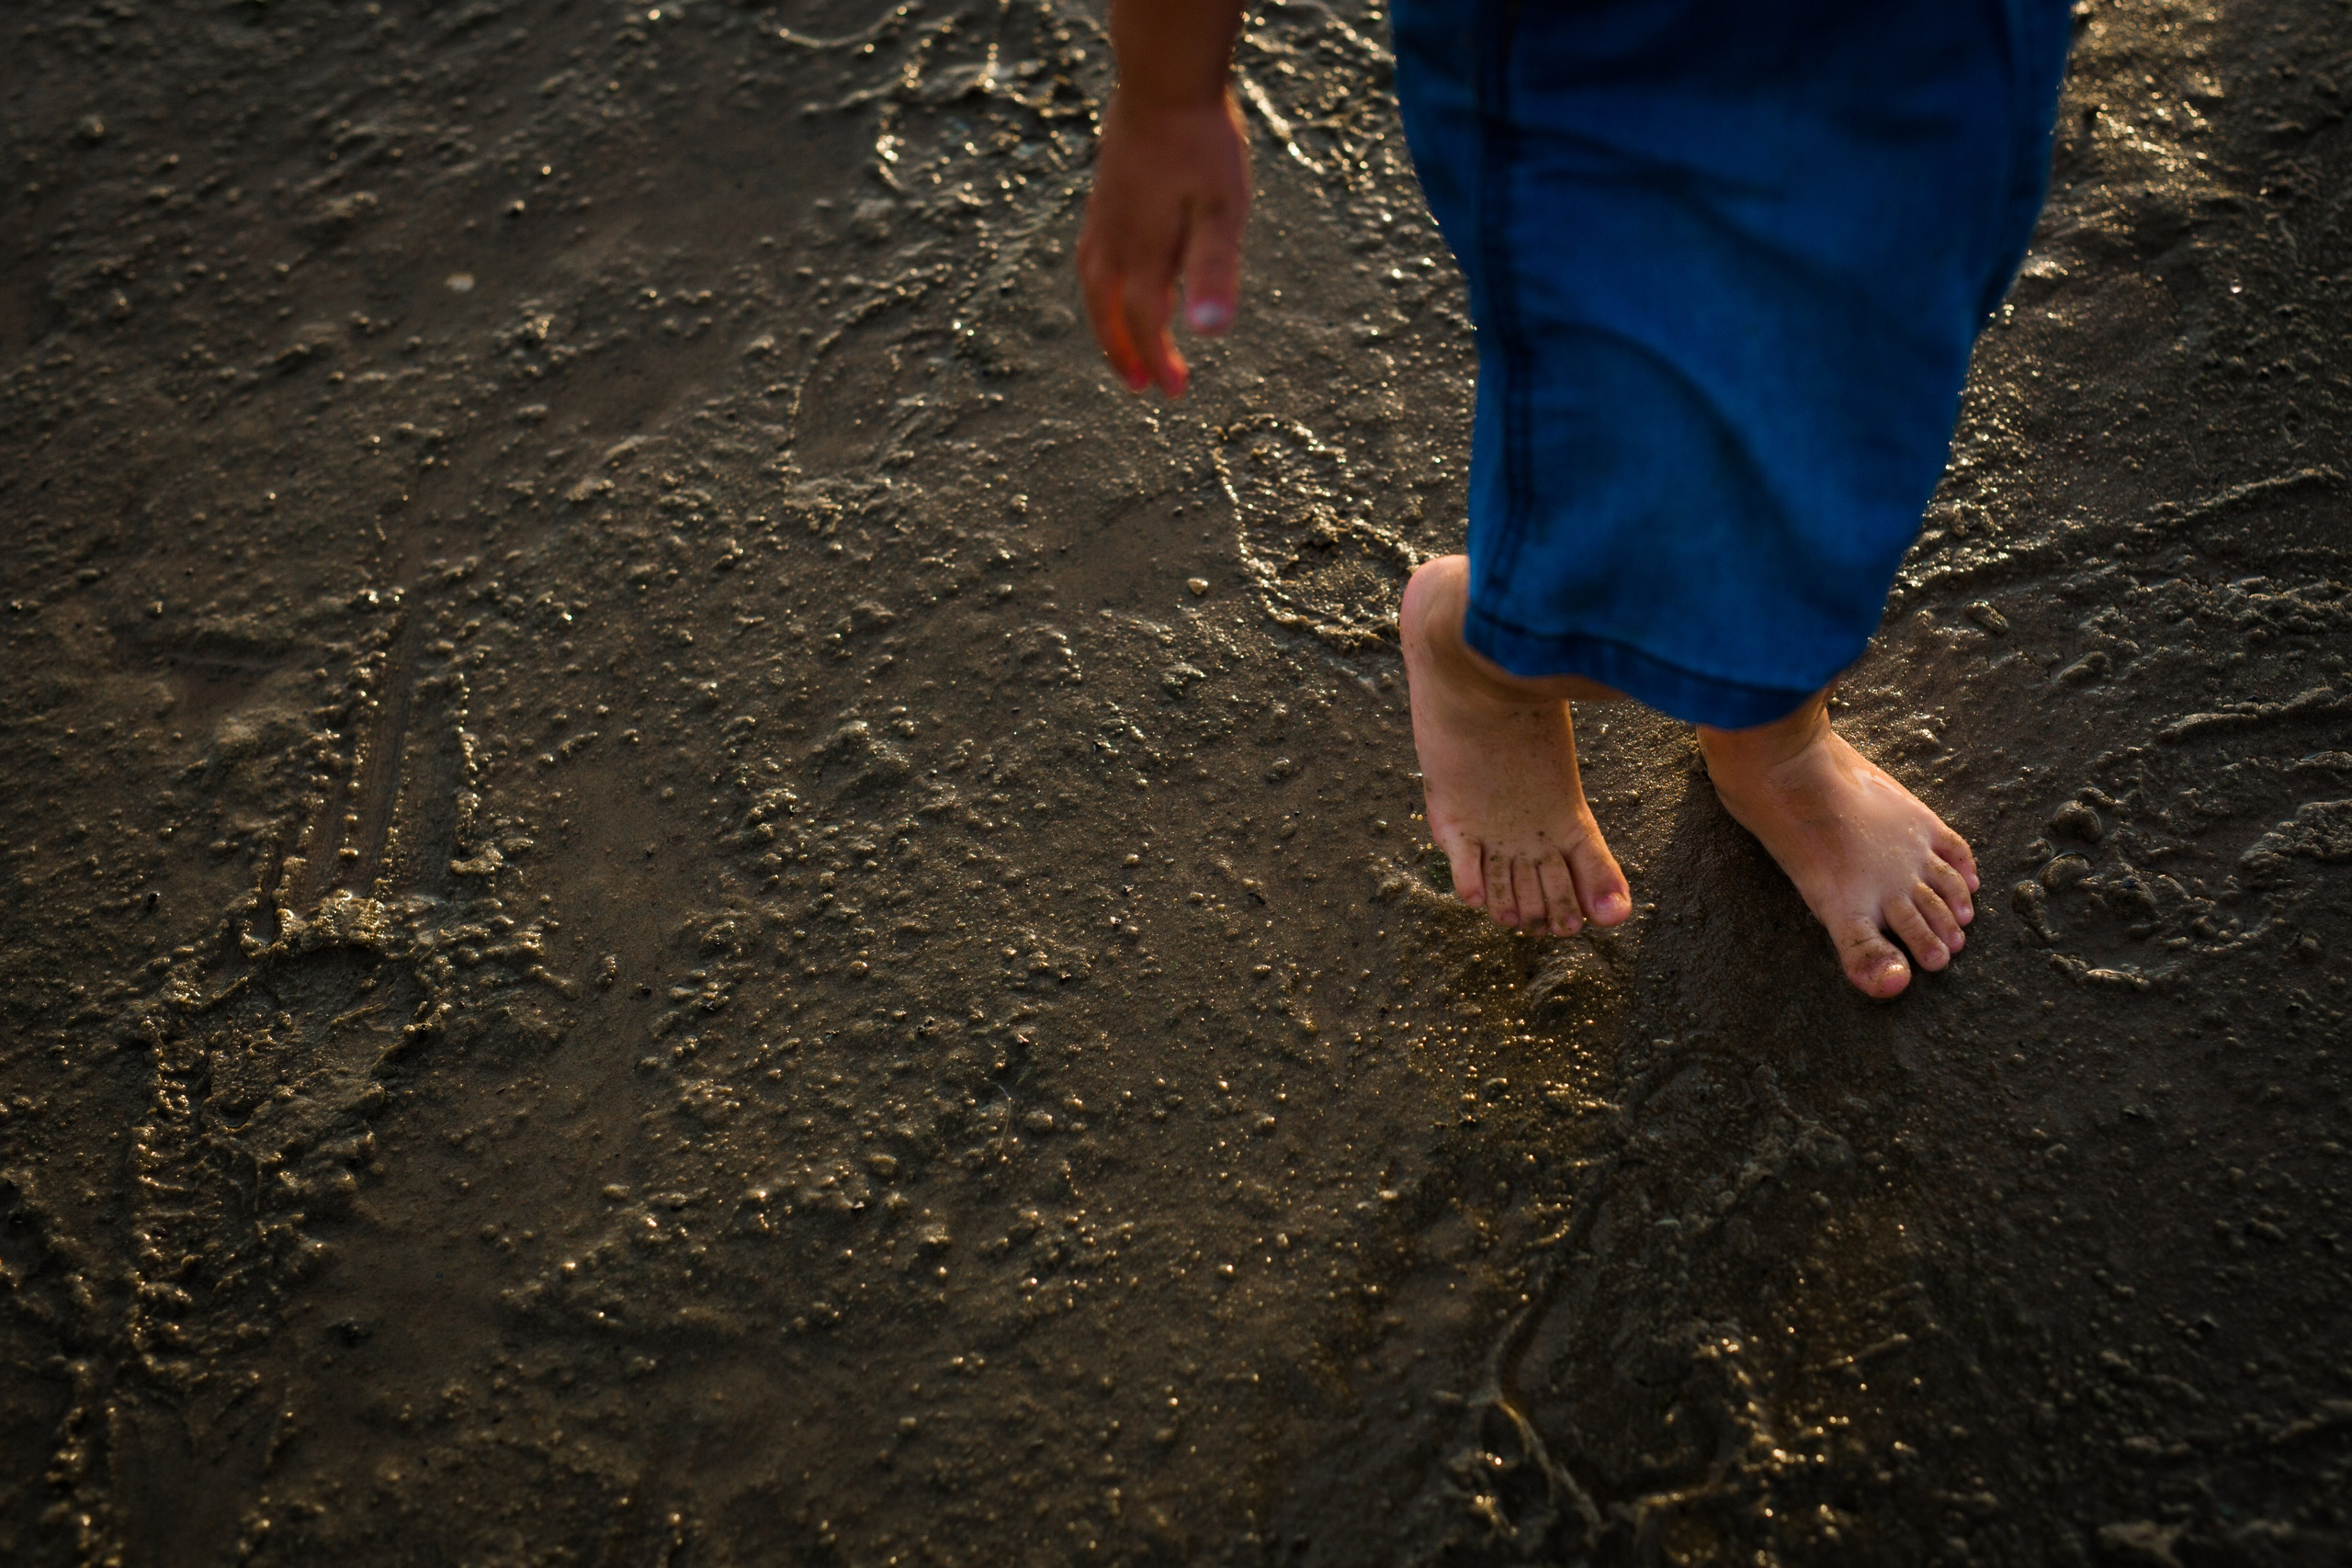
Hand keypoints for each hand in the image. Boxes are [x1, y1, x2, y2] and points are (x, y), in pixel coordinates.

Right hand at [1076, 88, 1250, 397]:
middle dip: (1123, 351)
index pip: (1145, 323)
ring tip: (1120, 341)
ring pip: (1093, 284)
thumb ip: (1214, 272)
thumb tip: (1209, 334)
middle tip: (1139, 384)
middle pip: (1108, 311)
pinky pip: (1090, 254)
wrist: (1163, 80)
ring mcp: (1104, 216)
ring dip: (1105, 321)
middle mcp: (1114, 241)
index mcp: (1142, 253)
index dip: (1158, 361)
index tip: (1172, 392)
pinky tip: (1112, 278)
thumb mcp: (1223, 210)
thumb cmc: (1202, 143)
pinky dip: (1098, 284)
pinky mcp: (1104, 193)